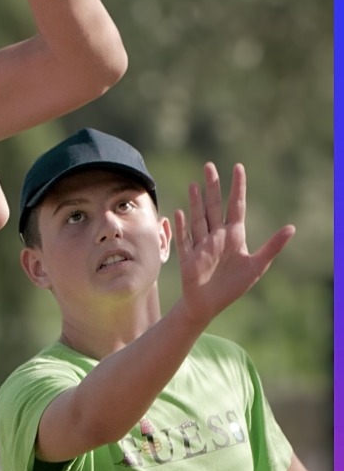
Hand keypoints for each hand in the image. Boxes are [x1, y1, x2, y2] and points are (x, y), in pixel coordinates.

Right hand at [174, 163, 293, 326]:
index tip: (238, 168)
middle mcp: (217, 236)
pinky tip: (179, 212)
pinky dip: (182, 226)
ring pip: (199, 217)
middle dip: (213, 186)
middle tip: (209, 166)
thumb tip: (291, 227)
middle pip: (214, 206)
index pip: (236, 206)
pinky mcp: (188, 256)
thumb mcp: (257, 265)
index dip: (237, 187)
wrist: (209, 304)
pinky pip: (185, 238)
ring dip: (196, 201)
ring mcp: (201, 244)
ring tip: (194, 183)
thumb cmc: (233, 286)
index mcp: (234, 236)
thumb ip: (273, 246)